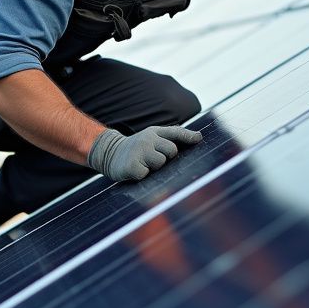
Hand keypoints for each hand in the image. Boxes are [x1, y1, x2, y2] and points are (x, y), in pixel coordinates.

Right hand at [87, 125, 201, 180]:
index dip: (188, 136)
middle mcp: (147, 139)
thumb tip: (199, 137)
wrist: (110, 153)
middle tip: (154, 158)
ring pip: (160, 162)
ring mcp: (138, 151)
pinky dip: (143, 175)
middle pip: (171, 151)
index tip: (199, 139)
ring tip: (144, 164)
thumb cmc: (138, 148)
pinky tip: (137, 171)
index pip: (175, 132)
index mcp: (155, 132)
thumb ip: (174, 137)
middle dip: (167, 157)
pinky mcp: (131, 165)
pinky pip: (147, 173)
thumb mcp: (153, 137)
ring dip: (155, 167)